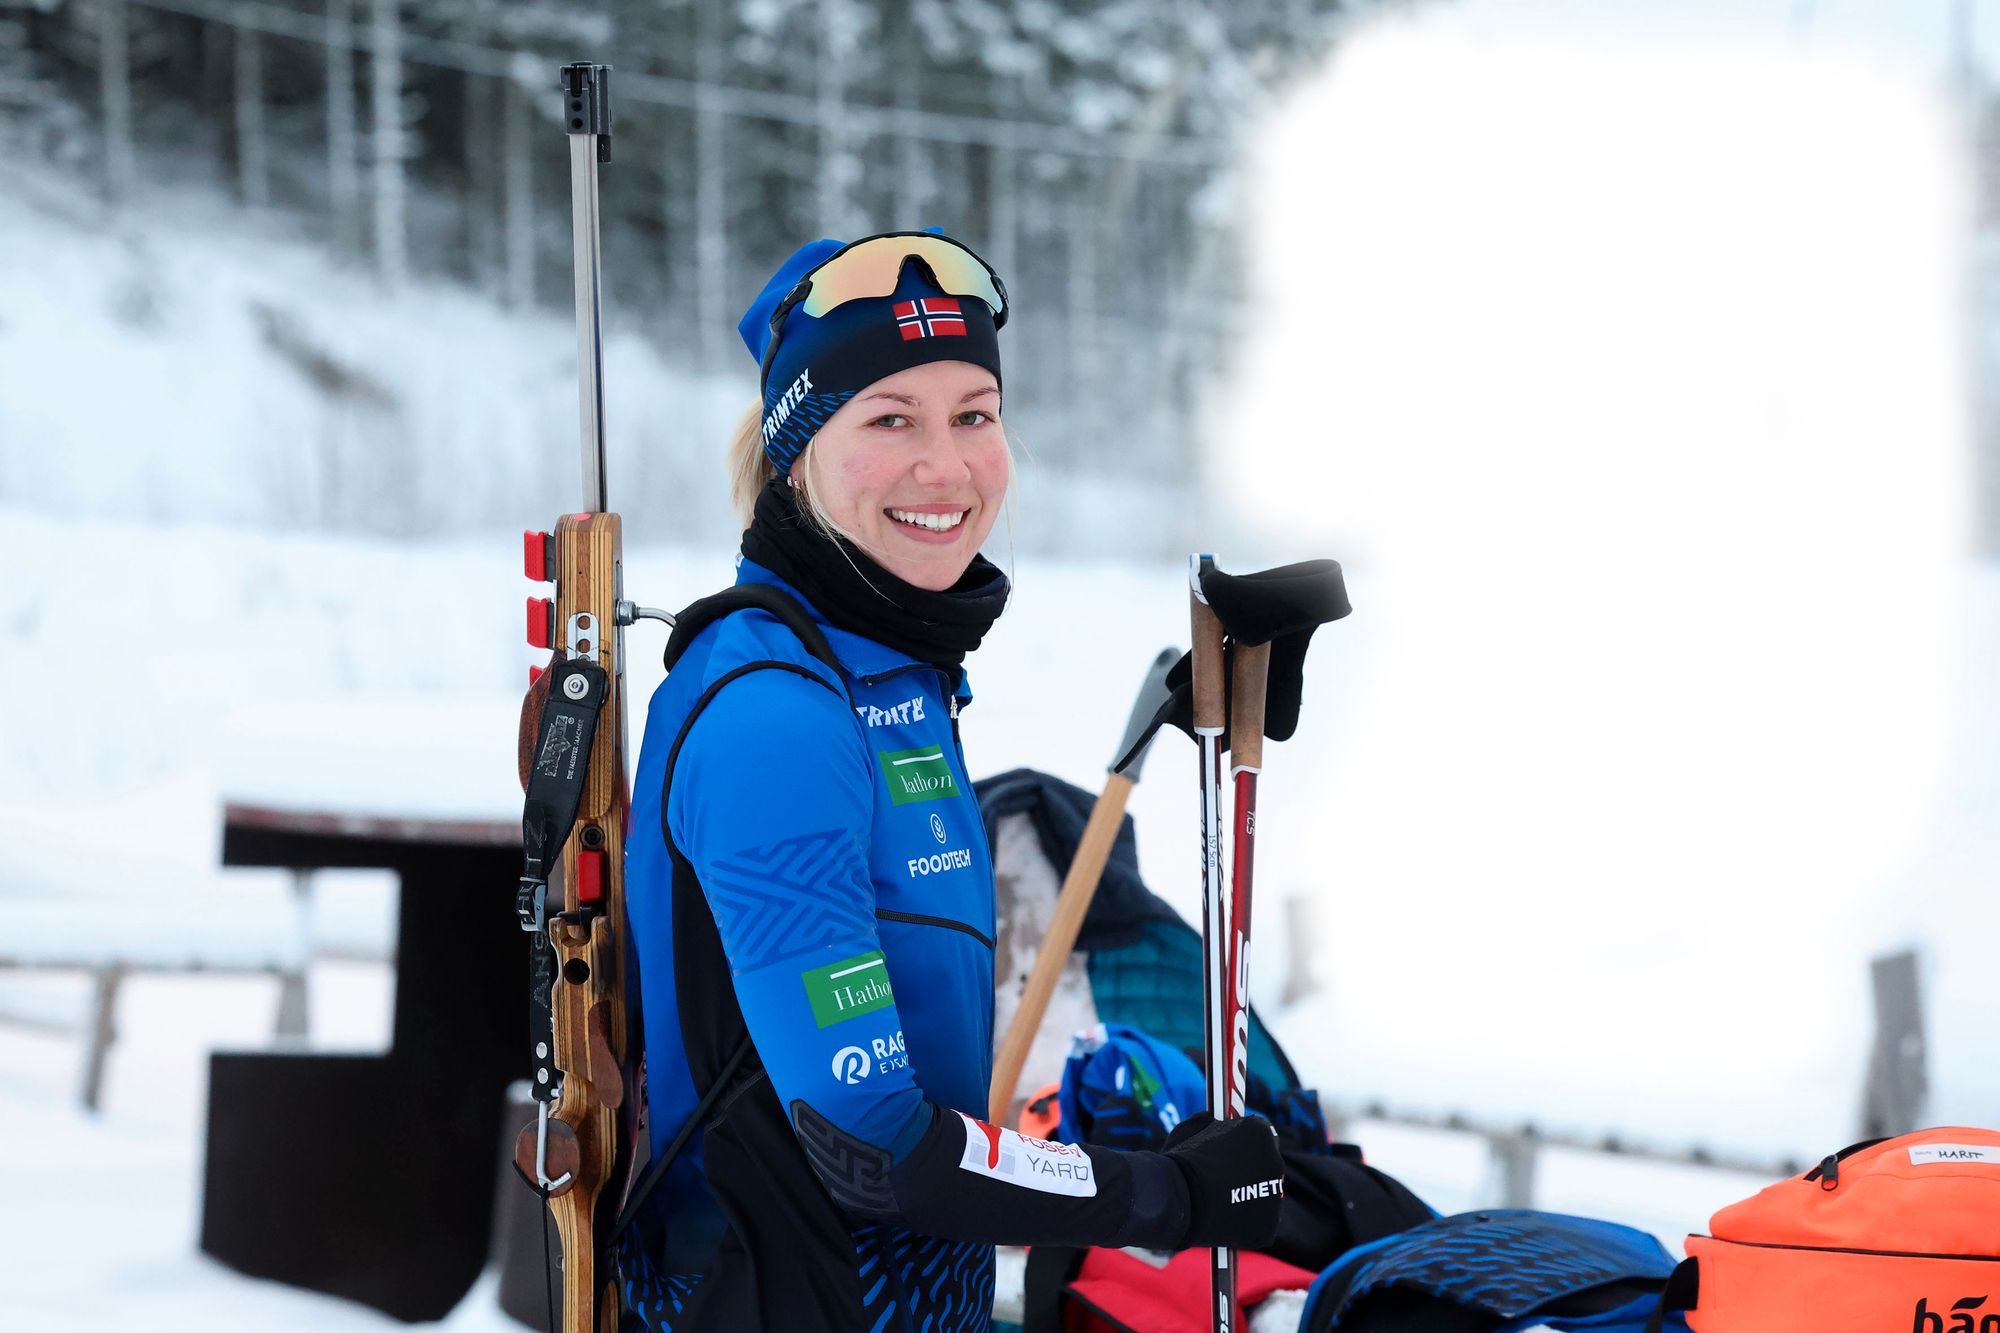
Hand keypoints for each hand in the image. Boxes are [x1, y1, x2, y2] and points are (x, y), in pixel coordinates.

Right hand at [1162, 1112, 1284, 1249]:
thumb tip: (1211, 1120)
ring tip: (1218, 1202)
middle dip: (1249, 1170)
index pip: (1259, 1135)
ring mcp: (1274, 1196)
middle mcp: (1275, 1161)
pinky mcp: (1268, 1226)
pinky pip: (1257, 1222)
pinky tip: (1222, 1220)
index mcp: (1261, 1133)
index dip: (1243, 1142)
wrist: (1180, 1200)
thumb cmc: (1182, 1160)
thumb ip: (1211, 1123)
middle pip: (1265, 1165)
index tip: (1230, 1150)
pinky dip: (1243, 1223)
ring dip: (1247, 1196)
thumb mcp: (1193, 1127)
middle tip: (1223, 1178)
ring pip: (1263, 1195)